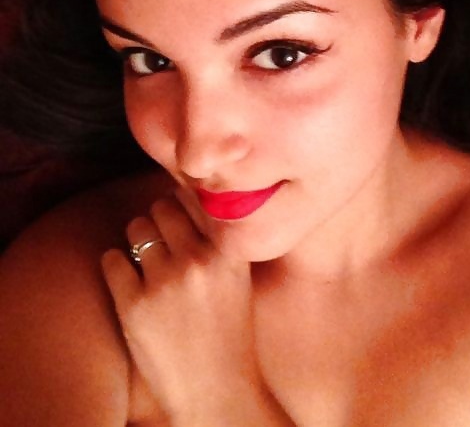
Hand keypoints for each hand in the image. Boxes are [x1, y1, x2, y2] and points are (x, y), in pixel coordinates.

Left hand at [101, 196, 291, 425]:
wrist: (217, 392)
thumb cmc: (230, 332)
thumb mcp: (240, 277)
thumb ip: (222, 237)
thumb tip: (191, 194)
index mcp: (228, 251)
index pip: (195, 197)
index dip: (184, 202)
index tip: (180, 215)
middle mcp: (198, 259)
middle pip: (162, 206)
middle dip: (159, 219)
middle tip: (162, 242)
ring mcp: (165, 281)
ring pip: (136, 226)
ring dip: (138, 239)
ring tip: (147, 263)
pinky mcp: (134, 305)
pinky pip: (111, 259)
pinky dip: (116, 266)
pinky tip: (129, 283)